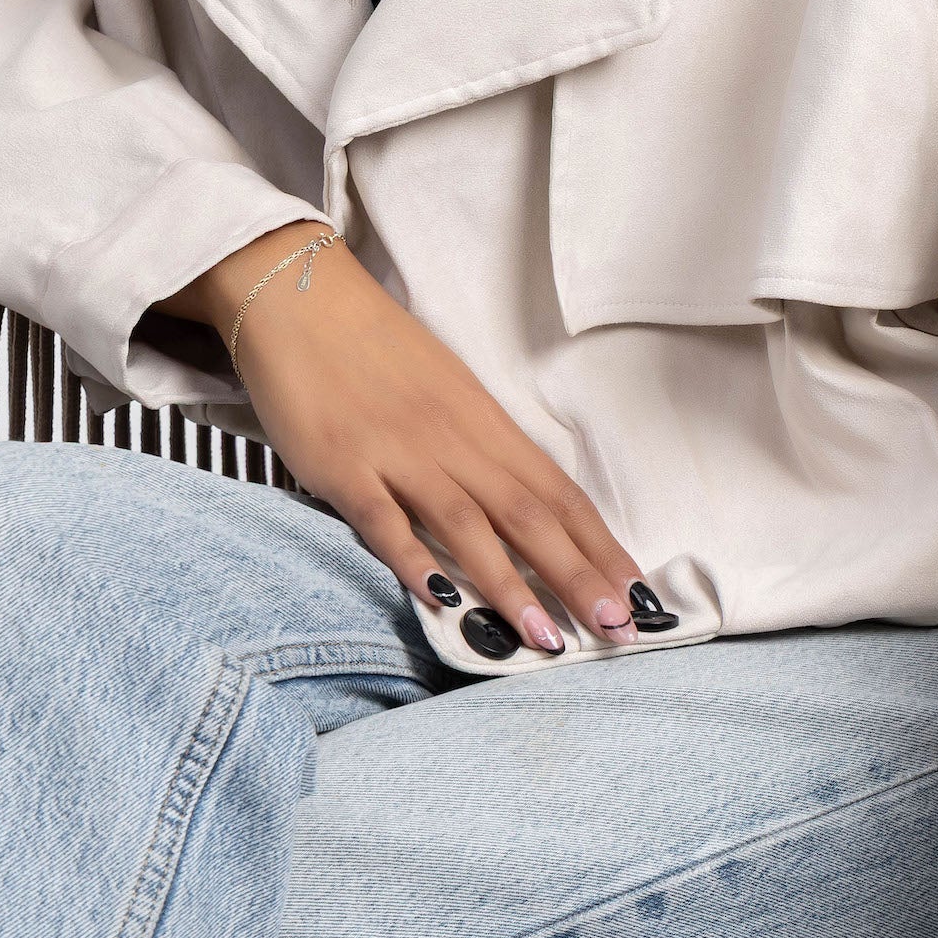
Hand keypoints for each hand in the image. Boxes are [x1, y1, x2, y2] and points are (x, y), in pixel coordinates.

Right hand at [158, 225, 646, 651]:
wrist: (301, 297)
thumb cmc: (377, 348)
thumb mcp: (446, 391)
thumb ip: (480, 450)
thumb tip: (527, 511)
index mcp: (484, 422)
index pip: (557, 492)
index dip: (598, 545)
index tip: (637, 595)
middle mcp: (453, 439)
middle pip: (528, 514)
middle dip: (577, 575)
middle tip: (618, 628)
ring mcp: (398, 452)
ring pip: (466, 523)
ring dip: (509, 585)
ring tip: (545, 639)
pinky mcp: (342, 465)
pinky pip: (382, 519)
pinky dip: (413, 558)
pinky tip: (440, 599)